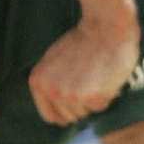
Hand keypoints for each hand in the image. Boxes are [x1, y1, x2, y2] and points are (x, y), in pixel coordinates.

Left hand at [28, 10, 140, 128]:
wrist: (105, 25)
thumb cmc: (83, 40)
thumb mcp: (54, 60)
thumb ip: (51, 83)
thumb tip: (58, 106)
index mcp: (38, 81)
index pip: (50, 116)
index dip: (65, 112)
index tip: (76, 103)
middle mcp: (51, 91)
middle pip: (70, 117)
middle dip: (81, 104)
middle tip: (89, 80)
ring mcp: (71, 96)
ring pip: (86, 114)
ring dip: (94, 100)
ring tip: (96, 76)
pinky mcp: (92, 98)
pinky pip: (101, 108)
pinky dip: (106, 96)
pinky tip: (104, 76)